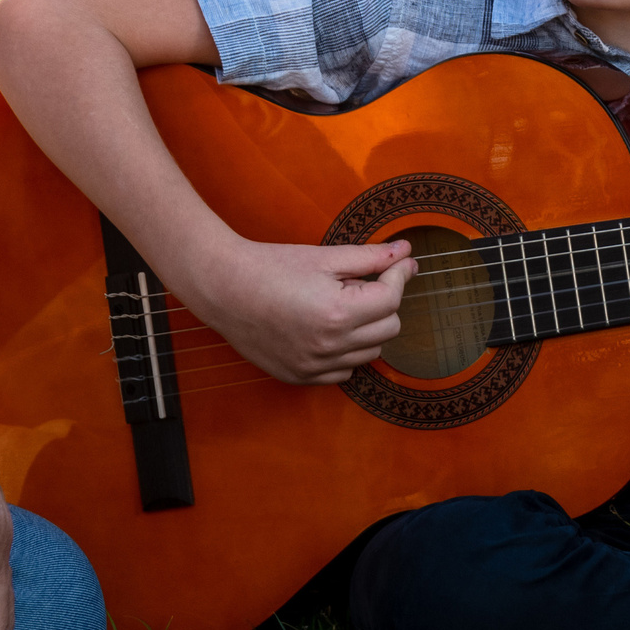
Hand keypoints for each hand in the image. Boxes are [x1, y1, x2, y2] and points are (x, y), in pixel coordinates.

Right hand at [177, 235, 416, 384]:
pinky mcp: (300, 376)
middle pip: (389, 329)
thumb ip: (370, 257)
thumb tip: (406, 252)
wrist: (223, 288)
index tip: (400, 263)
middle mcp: (330, 346)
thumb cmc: (270, 267)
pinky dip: (346, 353)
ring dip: (368, 329)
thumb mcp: (324, 257)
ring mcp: (314, 366)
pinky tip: (328, 330)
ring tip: (341, 305)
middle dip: (385, 302)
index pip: (391, 299)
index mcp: (338, 313)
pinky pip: (344, 372)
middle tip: (362, 283)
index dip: (399, 275)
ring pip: (370, 353)